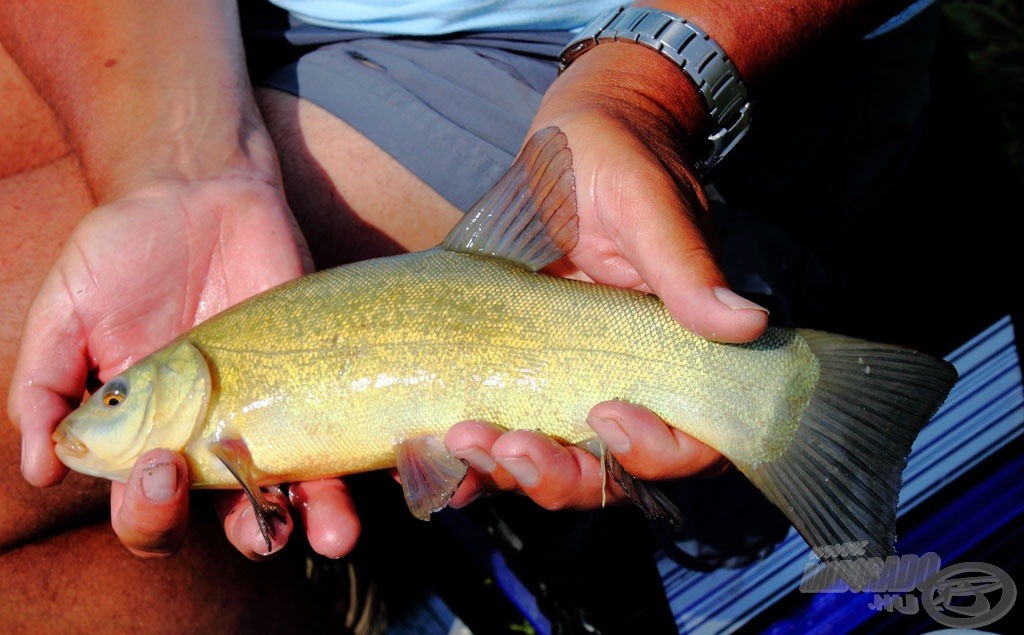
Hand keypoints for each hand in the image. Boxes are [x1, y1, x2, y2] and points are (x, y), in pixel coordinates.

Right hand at [8, 176, 357, 558]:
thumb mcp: (67, 312)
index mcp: (148, 433)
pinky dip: (372, 454)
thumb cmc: (124, 253)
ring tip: (337, 534)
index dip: (149, 509)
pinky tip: (388, 468)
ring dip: (322, 519)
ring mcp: (277, 407)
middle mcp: (215, 434)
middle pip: (232, 515)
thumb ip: (44, 385)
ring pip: (303, 485)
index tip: (160, 467)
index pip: (148, 504)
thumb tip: (41, 469)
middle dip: (248, 532)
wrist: (199, 187)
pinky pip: (351, 422)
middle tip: (258, 521)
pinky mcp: (323, 374)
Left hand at [446, 43, 767, 511]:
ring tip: (461, 442)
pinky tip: (430, 447)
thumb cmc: (622, 164)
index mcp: (679, 359)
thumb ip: (686, 269)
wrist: (567, 146)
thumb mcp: (650, 209)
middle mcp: (628, 385)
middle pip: (607, 472)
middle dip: (558, 476)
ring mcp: (568, 386)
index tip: (606, 415)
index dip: (652, 452)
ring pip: (550, 462)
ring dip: (507, 469)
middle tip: (507, 446)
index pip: (686, 441)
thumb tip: (747, 324)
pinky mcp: (518, 376)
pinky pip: (500, 429)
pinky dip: (468, 454)